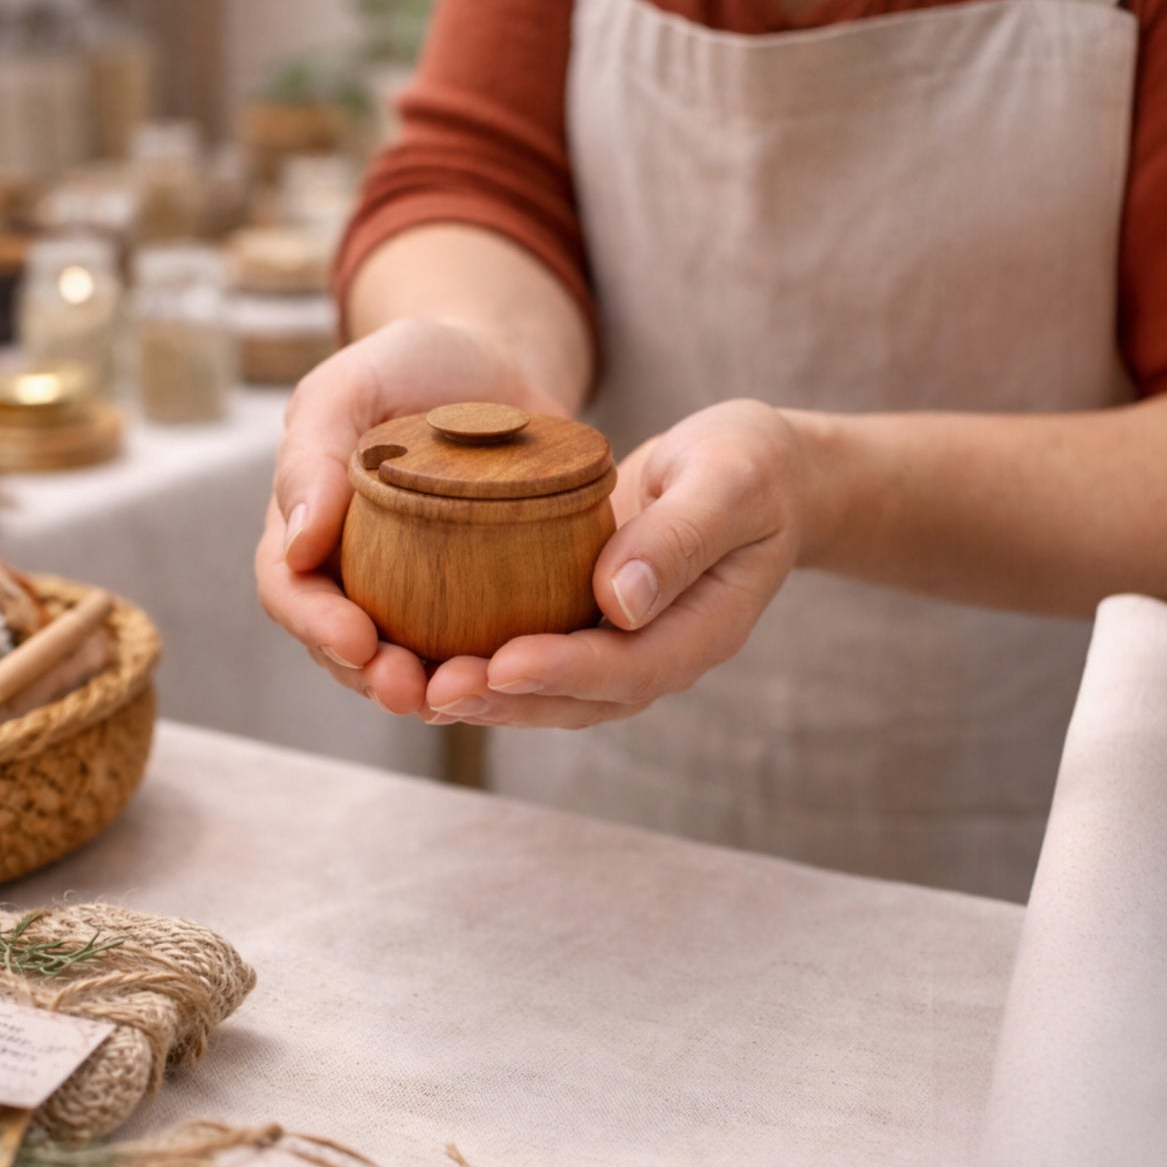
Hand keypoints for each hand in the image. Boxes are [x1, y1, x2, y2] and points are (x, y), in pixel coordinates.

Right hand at [256, 317, 569, 712]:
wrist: (497, 365)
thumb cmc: (412, 363)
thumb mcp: (354, 382)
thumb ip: (314, 451)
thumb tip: (295, 547)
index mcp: (305, 527)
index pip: (290, 591)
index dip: (314, 626)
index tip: (357, 641)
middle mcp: (352, 573)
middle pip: (343, 647)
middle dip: (369, 678)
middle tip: (410, 691)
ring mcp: (412, 595)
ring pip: (406, 661)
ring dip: (428, 690)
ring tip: (460, 697)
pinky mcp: (474, 602)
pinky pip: (473, 647)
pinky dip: (488, 669)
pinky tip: (515, 677)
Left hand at [419, 399, 812, 726]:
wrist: (754, 472)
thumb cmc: (749, 465)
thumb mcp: (729, 482)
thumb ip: (681, 537)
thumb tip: (619, 601)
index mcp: (701, 629)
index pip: (630, 668)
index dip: (566, 673)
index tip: (504, 664)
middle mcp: (655, 653)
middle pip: (577, 699)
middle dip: (504, 701)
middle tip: (434, 689)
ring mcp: (618, 646)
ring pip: (545, 692)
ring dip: (481, 695)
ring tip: (412, 684)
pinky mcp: (584, 625)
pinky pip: (530, 655)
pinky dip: (479, 661)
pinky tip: (420, 651)